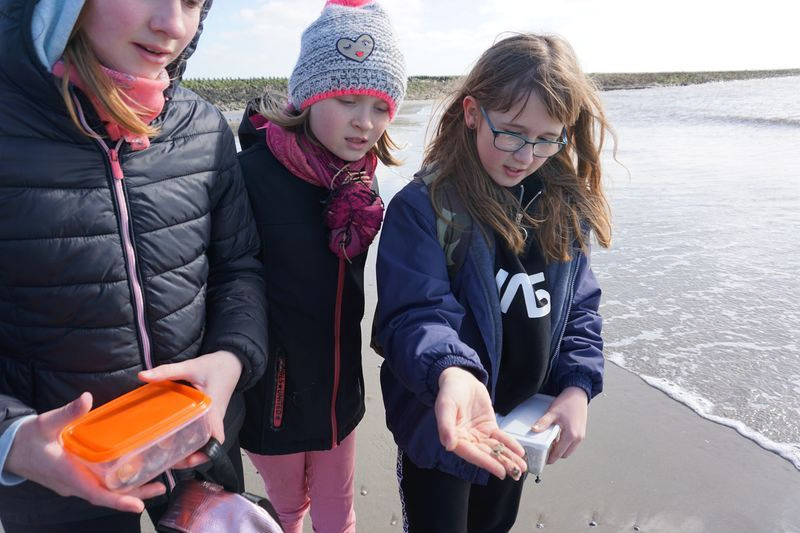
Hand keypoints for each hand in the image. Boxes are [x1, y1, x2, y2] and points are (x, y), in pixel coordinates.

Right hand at [4, 393, 165, 512]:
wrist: (10, 448)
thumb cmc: (28, 438)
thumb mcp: (47, 423)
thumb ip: (67, 413)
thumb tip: (85, 399)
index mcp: (69, 475)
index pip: (96, 494)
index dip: (118, 501)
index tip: (138, 506)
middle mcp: (74, 484)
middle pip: (107, 496)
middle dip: (134, 495)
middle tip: (160, 489)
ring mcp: (74, 483)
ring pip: (105, 492)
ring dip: (128, 490)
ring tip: (155, 484)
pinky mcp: (75, 478)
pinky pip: (98, 485)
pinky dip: (116, 483)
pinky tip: (132, 474)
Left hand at [138, 350, 241, 467]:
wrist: (232, 361)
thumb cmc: (216, 365)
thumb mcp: (191, 366)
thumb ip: (168, 371)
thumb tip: (143, 376)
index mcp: (213, 409)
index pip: (216, 438)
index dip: (206, 453)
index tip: (189, 459)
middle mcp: (214, 418)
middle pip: (207, 446)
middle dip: (190, 457)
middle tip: (168, 461)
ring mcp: (212, 419)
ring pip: (203, 441)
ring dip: (188, 450)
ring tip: (166, 455)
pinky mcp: (209, 416)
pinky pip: (201, 433)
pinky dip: (189, 440)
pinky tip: (171, 440)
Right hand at [434, 367, 526, 479]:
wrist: (460, 379)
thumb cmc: (449, 392)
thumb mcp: (446, 406)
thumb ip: (446, 426)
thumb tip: (449, 445)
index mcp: (455, 438)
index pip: (472, 454)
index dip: (487, 463)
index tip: (500, 472)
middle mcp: (467, 440)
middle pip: (486, 454)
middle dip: (502, 463)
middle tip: (517, 473)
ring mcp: (479, 434)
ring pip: (495, 448)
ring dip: (508, 458)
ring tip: (522, 467)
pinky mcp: (488, 427)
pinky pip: (500, 437)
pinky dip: (510, 445)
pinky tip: (520, 452)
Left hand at [531, 386, 588, 463]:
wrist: (578, 395)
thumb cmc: (567, 403)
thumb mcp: (552, 413)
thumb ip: (543, 423)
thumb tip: (533, 430)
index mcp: (571, 435)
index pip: (559, 453)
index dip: (551, 458)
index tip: (544, 460)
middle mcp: (578, 438)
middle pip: (565, 454)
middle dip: (555, 455)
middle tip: (545, 451)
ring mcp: (581, 436)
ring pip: (569, 450)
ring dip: (561, 450)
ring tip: (551, 444)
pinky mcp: (581, 433)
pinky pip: (573, 444)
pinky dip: (565, 445)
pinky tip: (558, 438)